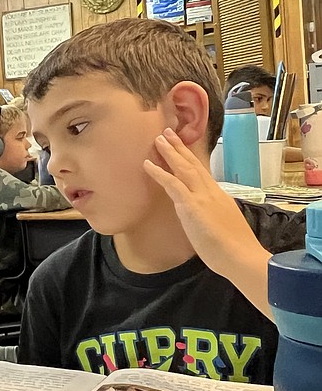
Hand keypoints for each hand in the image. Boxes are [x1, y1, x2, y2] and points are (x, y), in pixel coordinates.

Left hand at [143, 128, 270, 275]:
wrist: (242, 257)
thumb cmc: (235, 248)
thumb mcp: (225, 226)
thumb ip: (213, 216)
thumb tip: (206, 216)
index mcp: (219, 196)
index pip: (202, 173)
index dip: (190, 159)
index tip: (181, 147)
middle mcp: (211, 192)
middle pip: (193, 165)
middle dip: (179, 148)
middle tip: (167, 133)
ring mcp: (202, 197)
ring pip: (183, 168)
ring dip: (169, 152)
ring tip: (158, 139)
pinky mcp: (192, 206)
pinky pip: (173, 184)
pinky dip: (159, 173)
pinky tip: (147, 164)